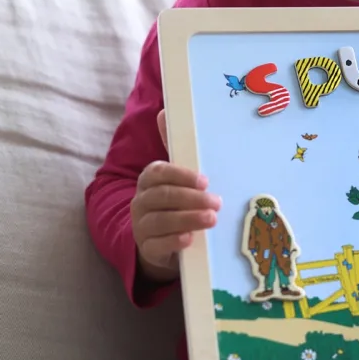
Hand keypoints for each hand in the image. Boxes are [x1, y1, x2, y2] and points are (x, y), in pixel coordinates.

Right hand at [130, 109, 221, 280]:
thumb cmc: (176, 203)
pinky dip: (174, 241)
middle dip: (190, 198)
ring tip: (211, 219)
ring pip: (159, 221)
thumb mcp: (179, 178)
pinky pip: (156, 244)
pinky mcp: (147, 249)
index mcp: (150, 180)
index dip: (180, 175)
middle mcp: (141, 201)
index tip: (205, 180)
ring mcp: (141, 226)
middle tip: (217, 202)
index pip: (158, 172)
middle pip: (161, 196)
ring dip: (187, 219)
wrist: (161, 241)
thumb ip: (177, 150)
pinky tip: (190, 239)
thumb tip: (165, 110)